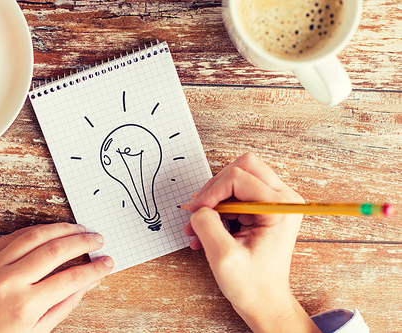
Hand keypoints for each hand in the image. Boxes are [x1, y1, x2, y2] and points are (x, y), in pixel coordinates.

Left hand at [0, 223, 113, 332]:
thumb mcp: (35, 331)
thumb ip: (65, 304)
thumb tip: (89, 281)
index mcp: (25, 306)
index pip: (72, 278)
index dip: (95, 268)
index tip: (107, 262)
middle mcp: (9, 282)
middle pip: (57, 250)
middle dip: (83, 242)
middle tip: (98, 240)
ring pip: (36, 235)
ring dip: (62, 229)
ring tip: (79, 230)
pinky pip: (14, 236)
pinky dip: (36, 231)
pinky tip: (50, 231)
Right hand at [183, 153, 319, 332]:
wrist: (265, 302)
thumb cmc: (253, 286)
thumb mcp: (223, 256)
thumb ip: (206, 224)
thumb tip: (197, 207)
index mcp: (280, 207)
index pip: (238, 177)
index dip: (211, 192)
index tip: (195, 213)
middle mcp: (283, 199)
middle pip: (242, 168)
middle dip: (214, 189)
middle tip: (198, 211)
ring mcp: (275, 202)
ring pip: (236, 179)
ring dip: (213, 201)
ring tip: (198, 227)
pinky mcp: (265, 209)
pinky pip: (236, 195)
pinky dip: (217, 210)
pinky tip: (205, 231)